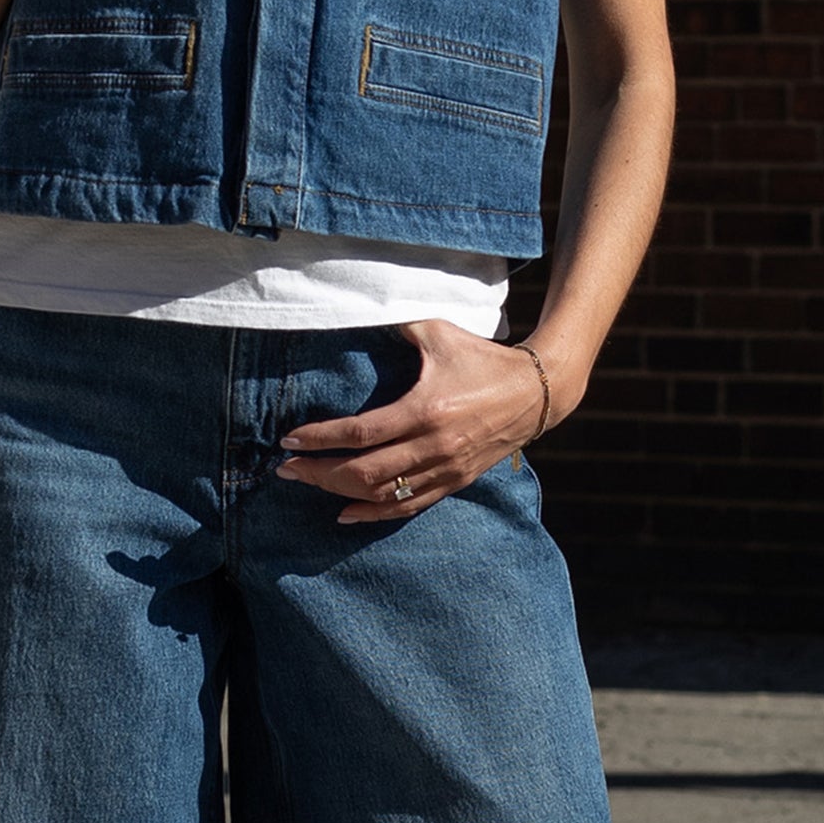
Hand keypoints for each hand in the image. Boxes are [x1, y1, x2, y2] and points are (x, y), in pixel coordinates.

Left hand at [274, 321, 561, 524]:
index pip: (360, 433)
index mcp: (425, 410)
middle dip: (319, 473)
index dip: (320, 439)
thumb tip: (359, 308)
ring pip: (382, 495)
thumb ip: (399, 325)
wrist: (536, 393)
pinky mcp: (454, 482)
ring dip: (340, 494)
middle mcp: (433, 446)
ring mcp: (444, 469)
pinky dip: (374, 514)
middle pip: (363, 472)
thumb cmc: (484, 359)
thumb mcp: (440, 333)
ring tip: (308, 484)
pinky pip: (408, 507)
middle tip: (287, 468)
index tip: (289, 440)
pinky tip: (346, 514)